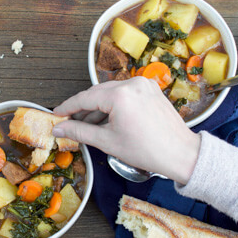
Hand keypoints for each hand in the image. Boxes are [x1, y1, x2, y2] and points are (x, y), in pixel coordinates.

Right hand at [52, 77, 200, 184]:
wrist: (180, 154)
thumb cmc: (148, 150)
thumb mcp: (107, 141)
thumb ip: (79, 131)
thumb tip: (59, 128)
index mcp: (120, 95)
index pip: (85, 98)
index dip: (68, 107)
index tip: (56, 114)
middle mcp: (132, 84)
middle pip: (97, 93)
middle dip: (82, 108)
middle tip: (69, 121)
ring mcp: (144, 85)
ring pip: (111, 92)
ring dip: (98, 107)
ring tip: (87, 125)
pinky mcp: (151, 89)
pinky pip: (126, 93)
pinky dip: (114, 104)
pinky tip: (107, 119)